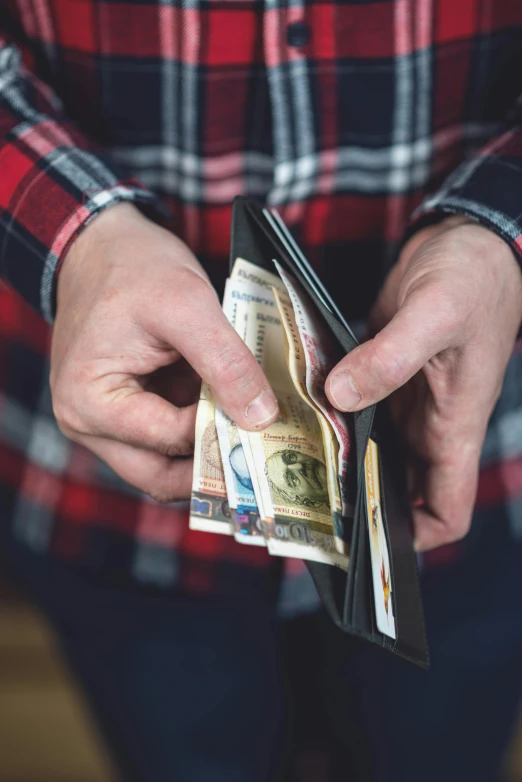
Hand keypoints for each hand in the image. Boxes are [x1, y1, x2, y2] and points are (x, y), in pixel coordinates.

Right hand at [51, 203, 277, 501]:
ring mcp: (106, 424)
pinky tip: (236, 414)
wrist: (102, 246)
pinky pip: (168, 441)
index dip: (222, 434)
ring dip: (210, 452)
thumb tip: (262, 419)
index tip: (272, 426)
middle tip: (269, 458)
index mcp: (90, 402)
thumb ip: (226, 363)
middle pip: (160, 476)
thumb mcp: (187, 304)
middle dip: (215, 468)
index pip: (169, 441)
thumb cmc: (133, 268)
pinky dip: (201, 431)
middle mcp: (88, 425)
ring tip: (258, 435)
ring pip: (166, 466)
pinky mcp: (127, 414)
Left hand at [325, 217, 521, 550]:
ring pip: (372, 451)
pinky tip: (295, 415)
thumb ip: (390, 359)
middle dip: (360, 504)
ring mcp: (404, 399)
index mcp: (455, 426)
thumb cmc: (473, 278)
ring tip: (290, 466)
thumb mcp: (434, 315)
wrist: (469, 241)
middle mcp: (429, 423)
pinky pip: (355, 410)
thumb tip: (339, 397)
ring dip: (341, 460)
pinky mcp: (381, 374)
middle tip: (305, 508)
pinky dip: (332, 418)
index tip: (368, 542)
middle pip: (398, 489)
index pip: (448, 510)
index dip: (416, 537)